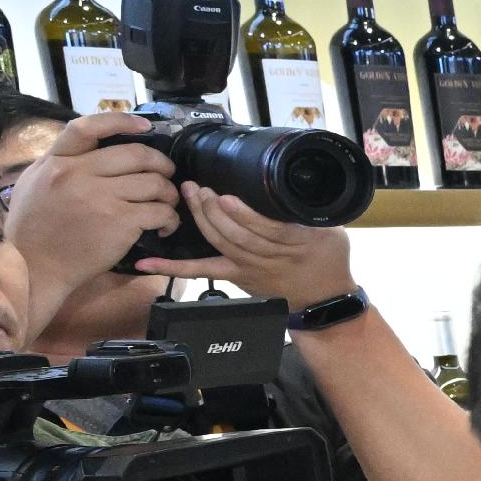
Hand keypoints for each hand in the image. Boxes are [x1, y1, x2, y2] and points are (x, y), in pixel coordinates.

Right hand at [3, 112, 178, 327]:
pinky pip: (160, 211)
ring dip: (169, 193)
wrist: (36, 267)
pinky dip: (170, 218)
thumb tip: (93, 148)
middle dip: (161, 164)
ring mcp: (100, 197)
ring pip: (154, 183)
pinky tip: (164, 226)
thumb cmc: (34, 228)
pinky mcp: (120, 222)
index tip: (146, 126)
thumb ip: (62, 163)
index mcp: (56, 161)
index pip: (88, 127)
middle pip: (136, 154)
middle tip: (166, 174)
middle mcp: (77, 174)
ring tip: (166, 204)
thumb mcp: (35, 183)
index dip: (121, 121)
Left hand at [180, 188, 354, 309]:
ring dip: (201, 220)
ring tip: (189, 195)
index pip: (269, 229)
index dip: (245, 214)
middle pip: (237, 235)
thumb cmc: (329, 261)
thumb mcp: (332, 230)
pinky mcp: (235, 276)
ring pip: (220, 244)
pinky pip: (201, 271)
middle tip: (198, 187)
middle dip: (214, 210)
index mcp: (298, 243)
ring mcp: (249, 268)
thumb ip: (309, 210)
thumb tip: (289, 180)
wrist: (323, 300)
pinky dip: (172, 267)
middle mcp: (271, 257)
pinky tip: (148, 263)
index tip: (228, 196)